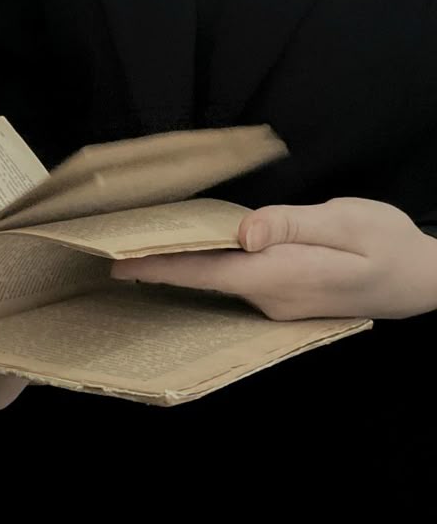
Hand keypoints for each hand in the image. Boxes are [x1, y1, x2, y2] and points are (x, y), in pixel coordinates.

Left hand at [112, 198, 436, 320]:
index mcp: (282, 275)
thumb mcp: (345, 221)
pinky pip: (237, 281)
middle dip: (162, 263)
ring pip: (220, 280)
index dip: (160, 267)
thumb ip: (290, 225)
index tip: (117, 263)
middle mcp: (272, 296)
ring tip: (143, 245)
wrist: (423, 280)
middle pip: (206, 278)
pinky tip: (195, 251)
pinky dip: (210, 266)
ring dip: (184, 264)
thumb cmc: (388, 243)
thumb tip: (242, 231)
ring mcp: (278, 302)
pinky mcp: (285, 298)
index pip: (207, 272)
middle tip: (117, 244)